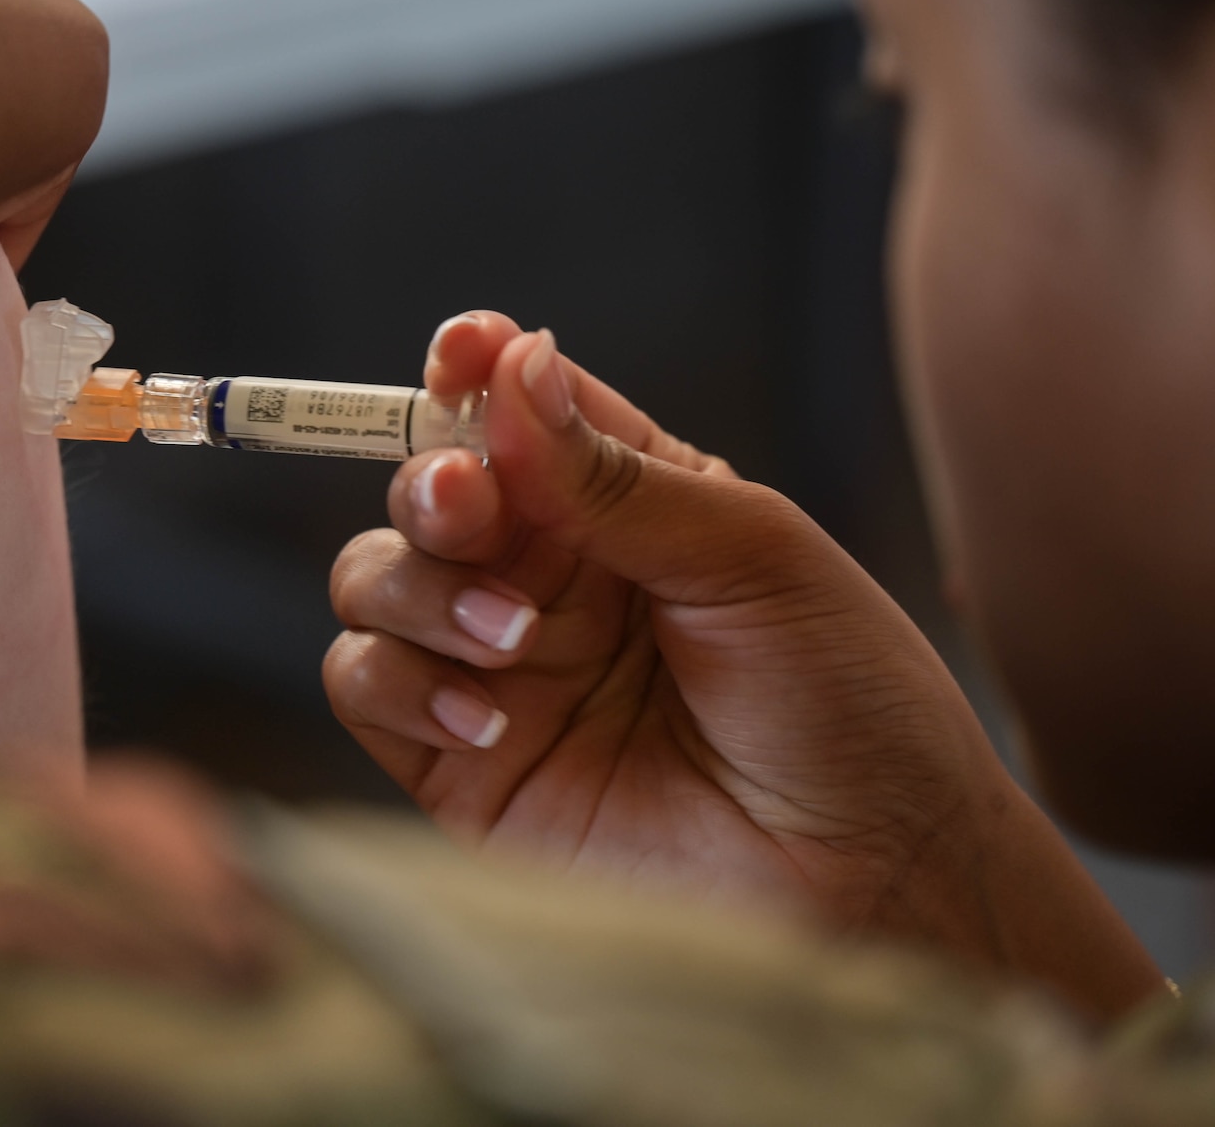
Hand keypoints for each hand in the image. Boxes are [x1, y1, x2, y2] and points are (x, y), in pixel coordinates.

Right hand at [325, 311, 1163, 1019]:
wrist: (870, 877)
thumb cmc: (848, 704)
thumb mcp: (752, 554)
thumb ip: (616, 474)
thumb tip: (513, 362)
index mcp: (624, 505)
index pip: (516, 412)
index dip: (471, 370)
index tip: (462, 354)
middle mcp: (546, 577)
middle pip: (424, 488)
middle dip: (430, 484)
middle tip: (469, 506)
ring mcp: (495, 669)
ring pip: (372, 577)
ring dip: (421, 589)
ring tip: (518, 641)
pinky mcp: (457, 764)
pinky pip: (362, 684)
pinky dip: (400, 678)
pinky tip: (492, 716)